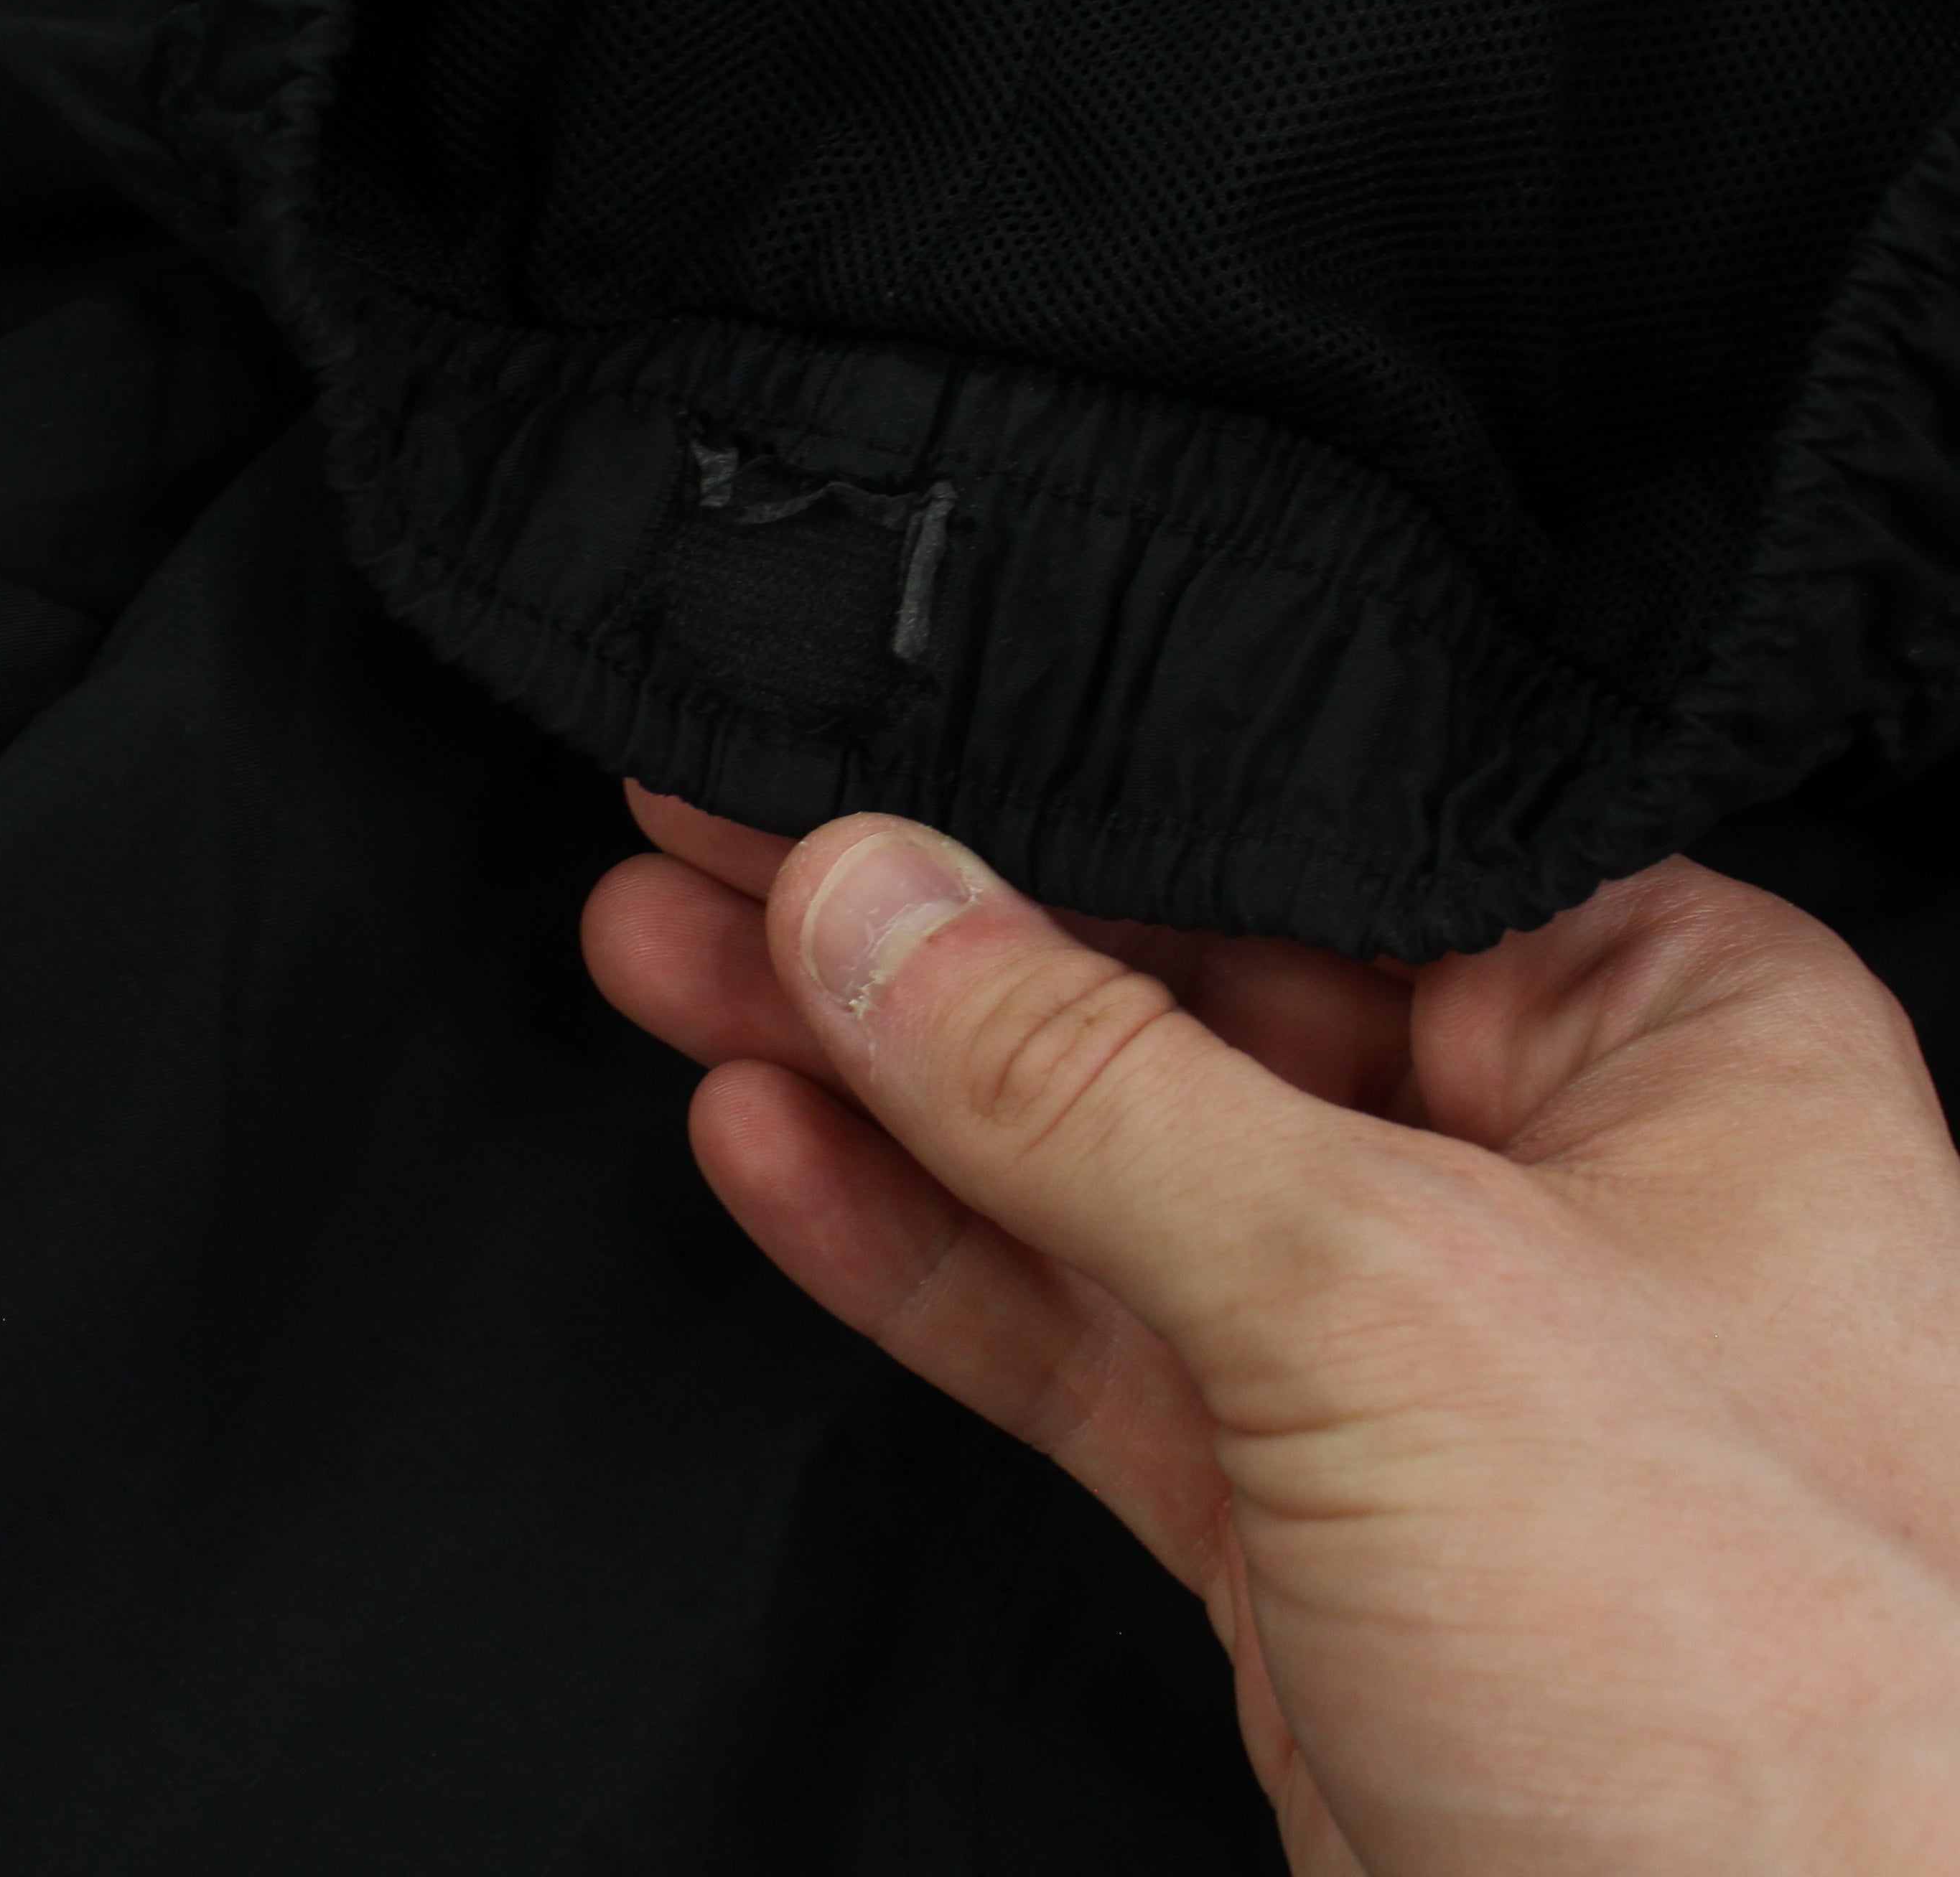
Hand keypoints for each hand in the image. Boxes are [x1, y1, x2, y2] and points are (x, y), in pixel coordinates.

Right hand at [583, 787, 1959, 1875]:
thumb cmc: (1786, 1710)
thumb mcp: (1389, 1305)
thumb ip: (1091, 1093)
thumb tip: (876, 904)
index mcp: (1658, 1026)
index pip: (1296, 845)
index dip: (1056, 789)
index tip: (855, 752)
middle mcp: (1541, 1159)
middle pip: (1164, 997)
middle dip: (918, 936)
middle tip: (711, 845)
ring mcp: (1409, 1342)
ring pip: (1088, 1166)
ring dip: (873, 1079)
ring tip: (677, 964)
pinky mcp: (1306, 1501)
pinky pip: (1076, 1333)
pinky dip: (920, 1253)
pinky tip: (781, 1155)